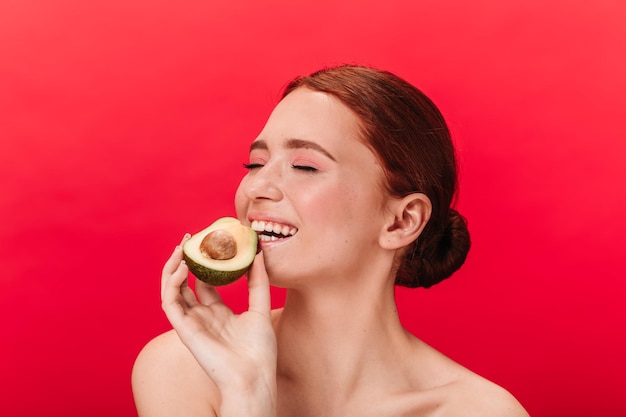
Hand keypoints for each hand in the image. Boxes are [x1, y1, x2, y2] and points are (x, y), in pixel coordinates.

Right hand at [161, 235, 276, 414]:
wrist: (253, 376)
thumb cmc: (259, 350)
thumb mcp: (261, 308)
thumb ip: (258, 281)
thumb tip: (258, 253)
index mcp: (219, 313)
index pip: (205, 283)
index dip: (204, 263)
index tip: (209, 242)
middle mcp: (202, 316)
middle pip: (185, 283)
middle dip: (183, 260)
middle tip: (188, 239)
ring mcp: (191, 322)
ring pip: (172, 290)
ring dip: (172, 267)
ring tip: (181, 247)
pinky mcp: (183, 329)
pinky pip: (170, 302)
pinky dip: (172, 283)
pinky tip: (183, 267)